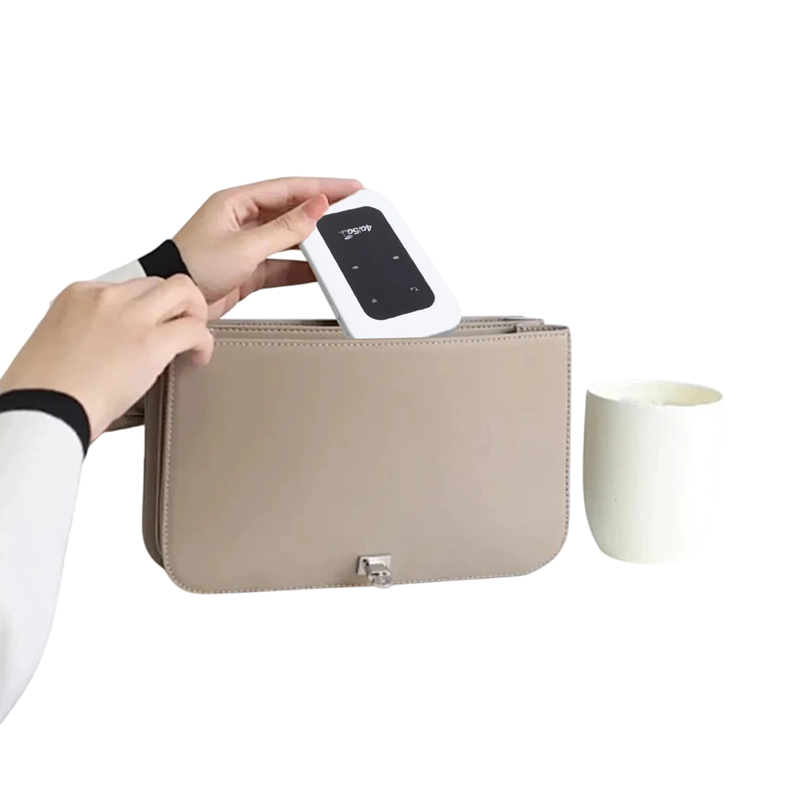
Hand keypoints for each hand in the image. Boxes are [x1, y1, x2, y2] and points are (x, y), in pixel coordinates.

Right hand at [0, 276, 212, 440]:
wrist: (42, 410)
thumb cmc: (44, 390)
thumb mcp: (59, 344)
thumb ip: (88, 334)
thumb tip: (111, 348)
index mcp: (78, 295)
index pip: (128, 287)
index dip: (146, 308)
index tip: (150, 329)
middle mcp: (106, 297)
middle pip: (159, 282)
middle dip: (176, 304)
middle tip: (180, 331)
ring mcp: (129, 316)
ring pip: (183, 290)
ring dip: (195, 313)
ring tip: (192, 341)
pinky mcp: (150, 342)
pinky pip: (195, 329)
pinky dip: (204, 343)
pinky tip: (198, 359)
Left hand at [173, 176, 362, 317]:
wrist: (176, 304)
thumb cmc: (193, 266)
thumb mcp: (246, 245)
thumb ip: (285, 228)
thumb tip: (315, 207)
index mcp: (237, 202)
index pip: (290, 188)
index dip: (323, 186)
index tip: (351, 188)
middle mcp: (244, 220)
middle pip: (293, 211)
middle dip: (324, 213)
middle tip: (354, 212)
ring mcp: (248, 245)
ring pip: (291, 240)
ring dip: (315, 243)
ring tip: (343, 243)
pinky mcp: (250, 270)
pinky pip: (283, 265)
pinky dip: (302, 269)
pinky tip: (321, 271)